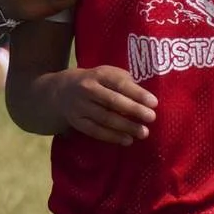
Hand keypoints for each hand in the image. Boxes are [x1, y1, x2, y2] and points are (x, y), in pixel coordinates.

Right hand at [40, 65, 155, 144]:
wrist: (59, 91)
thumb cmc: (93, 82)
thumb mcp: (105, 73)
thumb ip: (123, 80)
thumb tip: (145, 96)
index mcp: (98, 74)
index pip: (119, 83)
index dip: (137, 93)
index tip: (154, 102)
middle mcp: (87, 89)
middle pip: (112, 101)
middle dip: (134, 110)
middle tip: (152, 118)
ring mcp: (80, 106)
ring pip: (105, 118)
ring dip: (126, 126)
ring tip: (143, 132)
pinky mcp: (76, 121)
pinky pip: (95, 131)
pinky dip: (112, 137)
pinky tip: (127, 140)